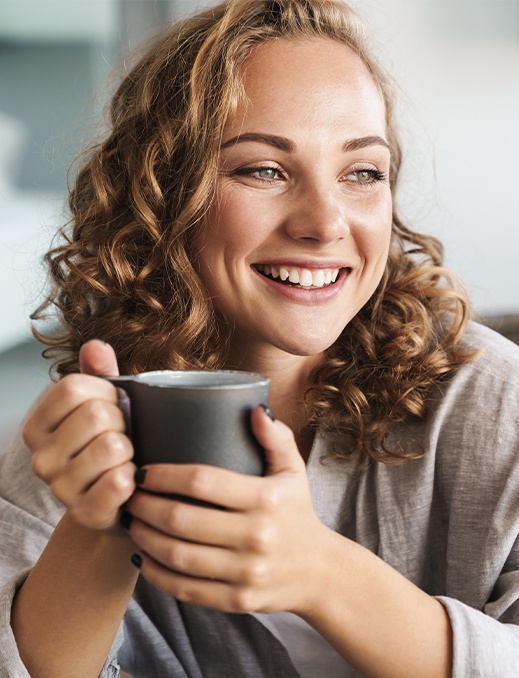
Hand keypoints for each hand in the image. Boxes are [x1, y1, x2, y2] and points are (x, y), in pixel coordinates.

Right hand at [23, 340, 135, 531]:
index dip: (106, 392)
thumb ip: (100, 373)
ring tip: (123, 459)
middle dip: (122, 421)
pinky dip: (134, 478)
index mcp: (38, 425)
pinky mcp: (85, 512)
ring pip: (112, 446)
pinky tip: (127, 482)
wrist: (118, 502)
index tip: (113, 406)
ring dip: (130, 450)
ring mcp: (60, 488)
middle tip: (122, 436)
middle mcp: (41, 457)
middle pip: (96, 414)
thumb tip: (95, 346)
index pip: (74, 386)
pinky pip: (120, 481)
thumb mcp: (104, 404)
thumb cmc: (110, 445)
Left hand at [123, 407, 328, 614]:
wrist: (320, 572)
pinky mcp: (237, 600)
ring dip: (144, 538)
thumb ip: (276, 439)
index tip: (143, 471)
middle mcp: (256, 536)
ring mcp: (246, 572)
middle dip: (145, 506)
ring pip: (178, 556)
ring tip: (131, 523)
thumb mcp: (294, 471)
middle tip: (128, 496)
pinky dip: (156, 574)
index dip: (165, 475)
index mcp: (266, 499)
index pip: (203, 481)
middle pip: (182, 520)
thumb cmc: (297, 513)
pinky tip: (142, 558)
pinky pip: (185, 589)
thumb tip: (255, 410)